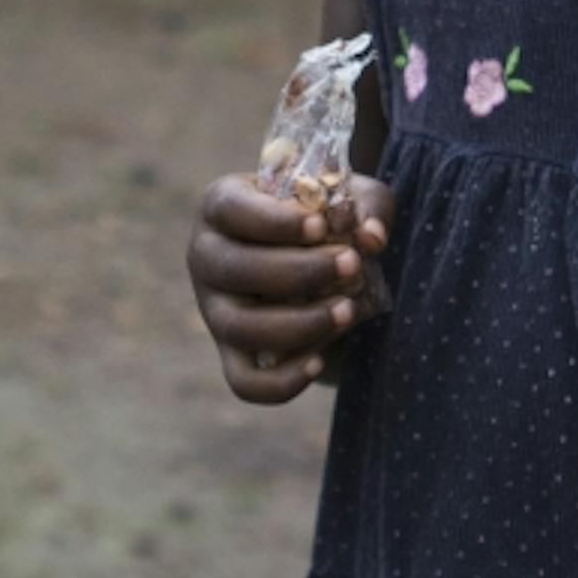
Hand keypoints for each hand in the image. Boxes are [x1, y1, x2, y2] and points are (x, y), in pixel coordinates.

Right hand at [186, 171, 391, 405]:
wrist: (309, 258)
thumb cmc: (323, 216)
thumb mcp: (347, 195)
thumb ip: (367, 205)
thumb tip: (371, 238)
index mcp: (221, 205)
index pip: (232, 210)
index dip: (275, 222)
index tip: (321, 227)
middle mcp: (206, 257)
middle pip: (236, 269)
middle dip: (299, 271)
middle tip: (352, 264)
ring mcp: (214, 309)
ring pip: (240, 327)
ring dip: (298, 323)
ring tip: (348, 310)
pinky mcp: (230, 353)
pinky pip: (243, 382)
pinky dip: (280, 382)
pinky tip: (319, 363)